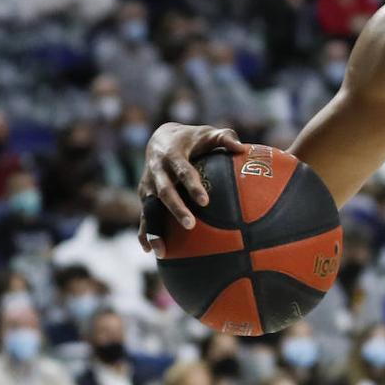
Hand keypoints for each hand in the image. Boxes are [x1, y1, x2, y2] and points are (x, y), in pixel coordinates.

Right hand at [137, 123, 245, 255]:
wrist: (160, 138)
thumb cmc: (193, 138)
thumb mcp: (208, 133)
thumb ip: (226, 137)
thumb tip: (241, 147)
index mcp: (172, 155)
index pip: (183, 171)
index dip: (193, 186)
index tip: (205, 201)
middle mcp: (156, 170)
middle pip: (165, 192)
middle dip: (176, 209)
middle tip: (191, 225)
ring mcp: (148, 184)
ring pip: (149, 207)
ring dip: (154, 228)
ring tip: (162, 250)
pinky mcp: (145, 195)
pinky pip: (143, 215)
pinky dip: (144, 233)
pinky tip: (150, 251)